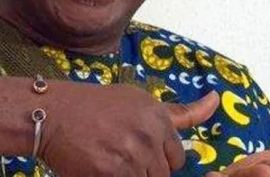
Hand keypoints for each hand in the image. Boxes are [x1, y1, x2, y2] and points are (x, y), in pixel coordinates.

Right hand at [40, 85, 219, 176]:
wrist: (53, 114)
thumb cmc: (94, 106)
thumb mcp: (138, 100)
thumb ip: (177, 112)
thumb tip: (217, 101)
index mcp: (158, 116)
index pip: (177, 158)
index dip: (157, 159)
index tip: (135, 149)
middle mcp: (149, 134)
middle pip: (162, 175)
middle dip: (144, 171)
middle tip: (117, 154)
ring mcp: (131, 155)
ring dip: (128, 175)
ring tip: (107, 159)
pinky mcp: (113, 172)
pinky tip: (99, 166)